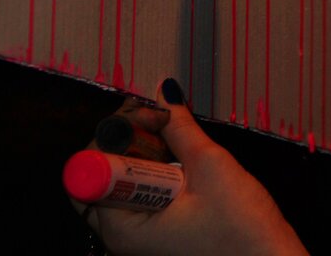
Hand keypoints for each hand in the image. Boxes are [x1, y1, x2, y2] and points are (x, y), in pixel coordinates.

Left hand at [69, 83, 306, 255]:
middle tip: (163, 119)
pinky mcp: (152, 229)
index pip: (89, 171)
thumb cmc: (242, 229)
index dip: (116, 134)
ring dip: (141, 148)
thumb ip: (180, 128)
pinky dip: (151, 166)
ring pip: (118, 178)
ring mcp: (136, 234)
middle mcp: (121, 235)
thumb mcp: (210, 167)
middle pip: (99, 172)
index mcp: (124, 227)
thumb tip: (163, 94)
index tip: (150, 117)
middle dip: (127, 137)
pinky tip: (176, 155)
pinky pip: (136, 190)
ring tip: (173, 133)